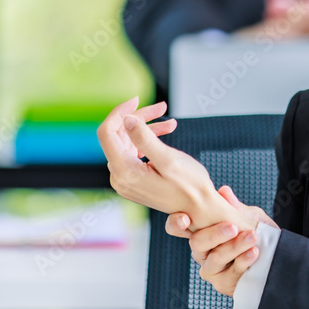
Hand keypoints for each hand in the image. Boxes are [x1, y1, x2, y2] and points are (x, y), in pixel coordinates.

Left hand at [97, 97, 253, 231]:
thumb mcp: (168, 159)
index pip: (107, 133)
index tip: (137, 99)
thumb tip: (125, 120)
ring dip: (148, 129)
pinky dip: (149, 142)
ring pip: (128, 143)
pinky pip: (135, 153)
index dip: (119, 112)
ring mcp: (126, 180)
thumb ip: (144, 138)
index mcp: (124, 172)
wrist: (200, 209)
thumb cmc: (190, 186)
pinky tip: (166, 135)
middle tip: (163, 108)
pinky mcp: (134, 180)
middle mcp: (120, 177)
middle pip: (119, 136)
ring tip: (171, 123)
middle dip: (139, 119)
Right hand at [165, 185, 277, 296]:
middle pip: (197, 243)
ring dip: (234, 246)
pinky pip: (230, 273)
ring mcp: (210, 268)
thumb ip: (235, 207)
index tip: (185, 218)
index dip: (176, 223)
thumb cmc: (256, 233)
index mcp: (201, 230)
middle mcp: (201, 250)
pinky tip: (254, 252)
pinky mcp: (223, 283)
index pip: (178, 226)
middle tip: (233, 227)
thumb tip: (223, 191)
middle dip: (215, 234)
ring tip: (252, 237)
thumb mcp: (249, 216)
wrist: (276, 256)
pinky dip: (243, 261)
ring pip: (215, 258)